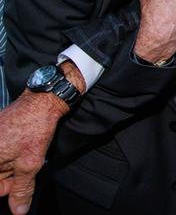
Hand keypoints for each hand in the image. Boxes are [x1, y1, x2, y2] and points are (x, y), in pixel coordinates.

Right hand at [0, 91, 66, 214]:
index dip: (6, 189)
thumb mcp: (30, 164)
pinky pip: (1, 153)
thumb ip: (22, 189)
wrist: (42, 101)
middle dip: (10, 177)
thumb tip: (18, 210)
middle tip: (26, 165)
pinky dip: (12, 155)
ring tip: (26, 152)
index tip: (18, 183)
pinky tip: (24, 146)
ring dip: (12, 166)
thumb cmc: (33, 127)